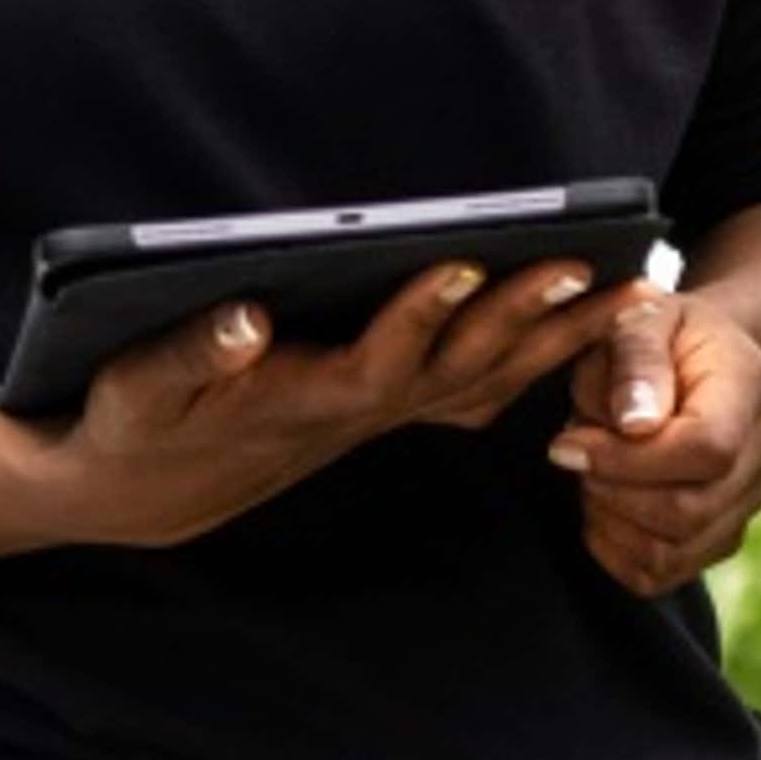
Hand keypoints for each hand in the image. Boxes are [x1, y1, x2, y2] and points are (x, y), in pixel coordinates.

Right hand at [57, 257, 665, 553]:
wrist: (141, 494)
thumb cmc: (132, 429)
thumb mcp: (138, 389)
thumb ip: (191, 355)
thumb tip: (245, 318)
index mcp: (298, 402)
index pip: (376, 364)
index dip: (419, 317)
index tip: (462, 265)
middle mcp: (354, 413)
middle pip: (460, 372)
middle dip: (527, 321)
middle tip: (592, 269)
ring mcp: (375, 415)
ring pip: (485, 379)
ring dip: (556, 339)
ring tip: (628, 291)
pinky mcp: (379, 408)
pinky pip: (476, 385)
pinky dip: (533, 358)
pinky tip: (577, 329)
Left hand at [547, 288, 760, 595]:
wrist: (692, 358)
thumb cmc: (654, 333)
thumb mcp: (638, 317)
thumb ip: (635, 361)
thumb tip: (636, 424)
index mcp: (747, 387)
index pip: (707, 449)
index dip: (628, 459)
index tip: (569, 440)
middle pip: (690, 510)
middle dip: (609, 488)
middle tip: (571, 451)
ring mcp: (745, 500)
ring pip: (673, 551)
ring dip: (608, 519)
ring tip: (588, 472)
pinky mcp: (717, 535)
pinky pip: (660, 574)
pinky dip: (614, 550)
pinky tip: (599, 504)